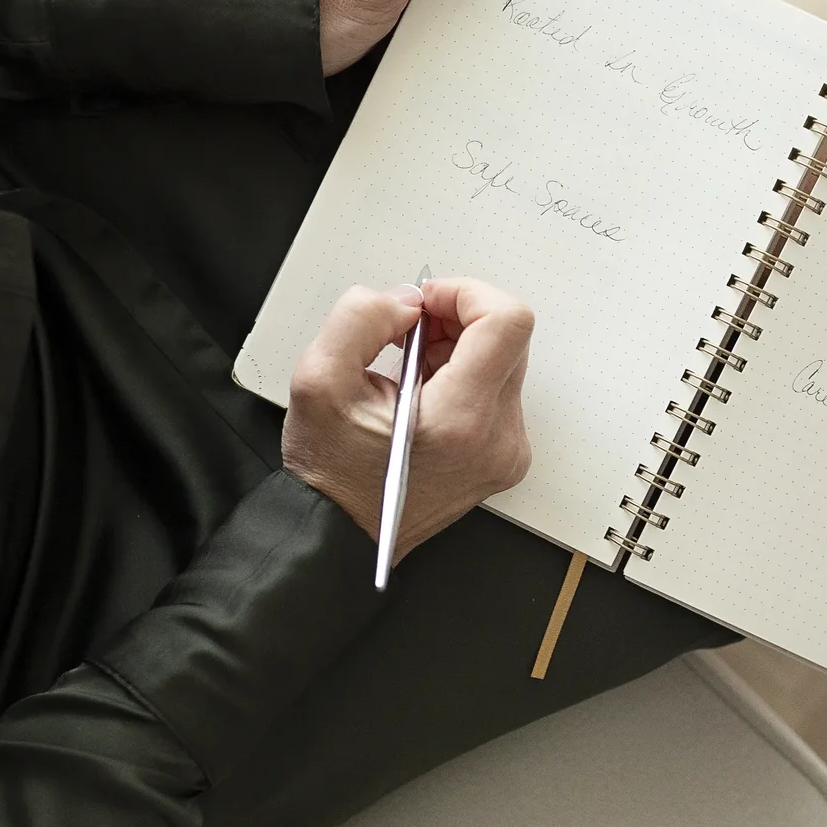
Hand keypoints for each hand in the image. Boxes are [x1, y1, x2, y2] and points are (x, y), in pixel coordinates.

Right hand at [282, 277, 533, 563]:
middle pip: (508, 338)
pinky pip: (497, 389)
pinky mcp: (503, 455)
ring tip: (408, 367)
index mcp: (460, 420)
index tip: (428, 301)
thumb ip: (362, 317)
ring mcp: (507, 450)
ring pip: (504, 360)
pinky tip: (421, 391)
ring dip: (458, 346)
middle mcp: (497, 438)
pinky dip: (463, 374)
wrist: (341, 533)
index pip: (507, 323)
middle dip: (457, 318)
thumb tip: (408, 300)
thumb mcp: (318, 377)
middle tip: (408, 330)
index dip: (466, 293)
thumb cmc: (331, 472)